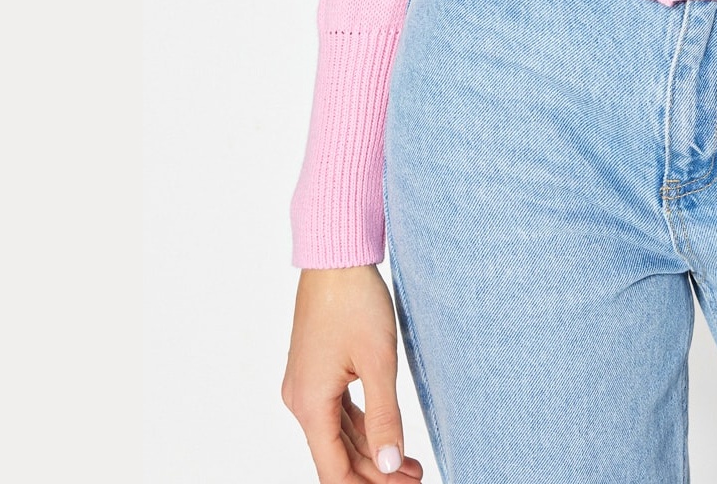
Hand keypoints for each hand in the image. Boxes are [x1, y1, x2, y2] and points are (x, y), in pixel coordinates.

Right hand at [283, 265, 424, 481]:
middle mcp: (300, 400)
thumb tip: (390, 465)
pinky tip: (386, 436)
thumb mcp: (379, 361)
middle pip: (337, 455)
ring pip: (338, 434)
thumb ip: (384, 417)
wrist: (335, 256)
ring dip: (372, 451)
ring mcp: (305, 385)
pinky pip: (337, 412)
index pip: (333, 470)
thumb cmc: (356, 301)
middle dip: (376, 472)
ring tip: (411, 465)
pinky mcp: (315, 371)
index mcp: (310, 404)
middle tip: (416, 477)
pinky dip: (362, 427)